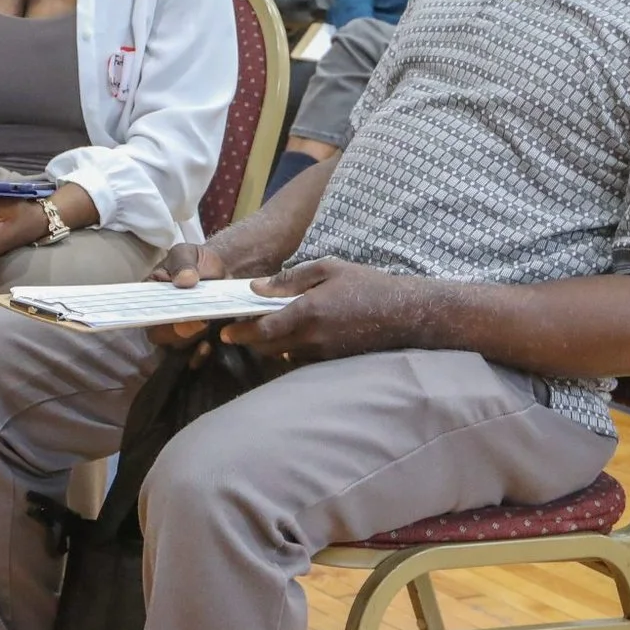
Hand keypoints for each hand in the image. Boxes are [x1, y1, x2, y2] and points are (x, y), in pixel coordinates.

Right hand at [145, 242, 229, 346]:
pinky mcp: (196, 341)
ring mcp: (178, 332)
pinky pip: (192, 358)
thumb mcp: (187, 253)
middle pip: (159, 336)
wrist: (220, 271)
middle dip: (177, 332)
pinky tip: (208, 346)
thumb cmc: (196, 261)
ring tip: (207, 326)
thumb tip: (184, 280)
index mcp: (150, 296)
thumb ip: (183, 263)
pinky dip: (199, 356)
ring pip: (176, 347)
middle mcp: (160, 318)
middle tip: (197, 320)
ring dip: (191, 340)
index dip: (156, 318)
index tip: (175, 312)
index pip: (144, 313)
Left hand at [219, 257, 420, 364]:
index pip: (264, 329)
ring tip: (266, 329)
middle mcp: (312, 337)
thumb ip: (290, 279)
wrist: (403, 313)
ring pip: (282, 355)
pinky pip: (300, 358)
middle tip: (241, 328)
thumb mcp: (328, 268)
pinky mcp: (331, 361)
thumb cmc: (366, 284)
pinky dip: (290, 349)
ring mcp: (322, 353)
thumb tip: (256, 288)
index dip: (241, 333)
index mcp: (308, 311)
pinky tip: (293, 335)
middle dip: (251, 340)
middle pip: (268, 347)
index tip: (226, 332)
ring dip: (270, 345)